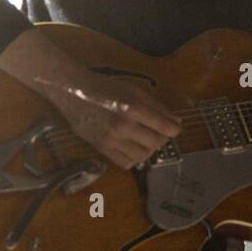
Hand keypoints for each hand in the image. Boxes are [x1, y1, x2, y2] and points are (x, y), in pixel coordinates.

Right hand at [50, 72, 181, 170]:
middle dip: (162, 139)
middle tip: (159, 133)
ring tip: (145, 140)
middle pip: (156, 143)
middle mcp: (124, 126)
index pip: (164, 128)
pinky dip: (134, 158)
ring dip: (149, 150)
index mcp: (134, 108)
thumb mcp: (135, 91)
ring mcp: (111, 139)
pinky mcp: (101, 148)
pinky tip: (132, 148)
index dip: (174, 130)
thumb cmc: (107, 87)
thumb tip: (176, 122)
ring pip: (142, 156)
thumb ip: (157, 107)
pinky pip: (125, 163)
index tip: (174, 129)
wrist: (75, 93)